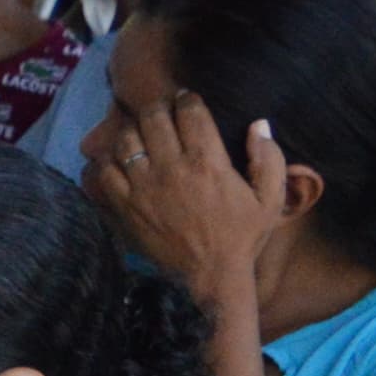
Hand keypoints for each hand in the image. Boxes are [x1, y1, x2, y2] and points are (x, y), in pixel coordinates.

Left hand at [84, 87, 287, 304]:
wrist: (211, 276)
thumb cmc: (243, 237)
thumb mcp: (270, 201)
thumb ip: (269, 160)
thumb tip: (259, 124)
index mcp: (208, 163)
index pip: (190, 112)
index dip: (187, 99)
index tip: (187, 99)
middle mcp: (172, 168)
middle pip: (153, 117)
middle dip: (158, 108)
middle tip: (163, 111)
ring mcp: (144, 186)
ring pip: (126, 138)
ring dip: (133, 129)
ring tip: (142, 132)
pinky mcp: (125, 204)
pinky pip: (106, 168)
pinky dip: (109, 157)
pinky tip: (122, 158)